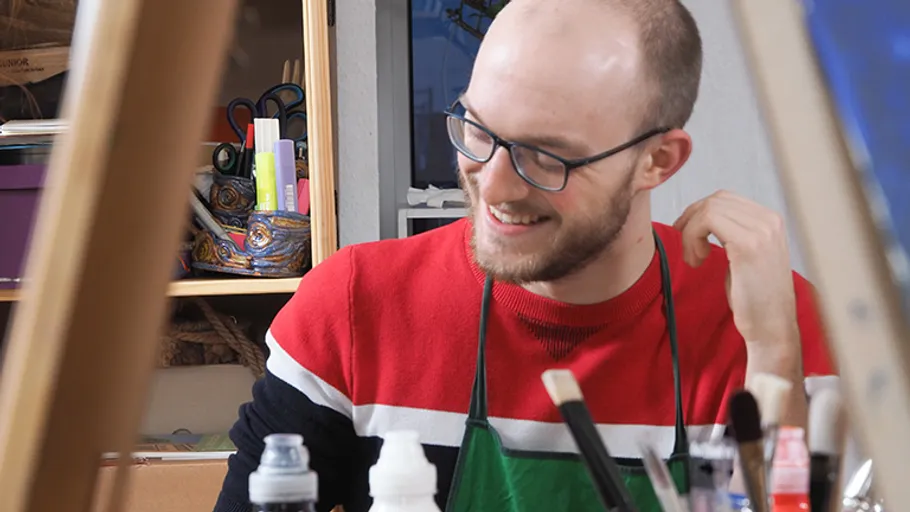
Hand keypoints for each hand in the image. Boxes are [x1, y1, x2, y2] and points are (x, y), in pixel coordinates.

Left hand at [673, 190, 798, 345]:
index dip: (698, 212)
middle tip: (687, 248)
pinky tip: (698, 261)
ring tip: (694, 259)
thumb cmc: (754, 296)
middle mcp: (769, 220)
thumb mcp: (746, 255)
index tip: (686, 233)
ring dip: (690, 232)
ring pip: (708, 209)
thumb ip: (734, 232)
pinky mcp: (747, 245)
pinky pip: (707, 221)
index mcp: (770, 220)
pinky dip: (692, 238)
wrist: (771, 326)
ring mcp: (761, 231)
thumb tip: (703, 215)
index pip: (725, 198)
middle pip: (715, 200)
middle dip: (691, 220)